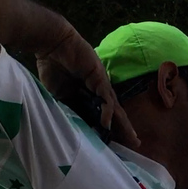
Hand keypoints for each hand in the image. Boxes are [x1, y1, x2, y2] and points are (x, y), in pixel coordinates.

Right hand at [36, 26, 139, 148]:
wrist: (51, 44)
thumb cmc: (52, 67)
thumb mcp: (59, 95)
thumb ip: (70, 108)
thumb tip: (77, 126)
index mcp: (88, 95)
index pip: (101, 115)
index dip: (107, 129)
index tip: (113, 144)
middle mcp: (98, 91)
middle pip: (115, 113)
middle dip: (124, 129)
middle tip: (136, 144)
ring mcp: (100, 84)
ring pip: (115, 107)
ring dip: (123, 124)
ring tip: (132, 139)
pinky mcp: (99, 78)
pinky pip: (106, 98)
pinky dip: (107, 111)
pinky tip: (107, 124)